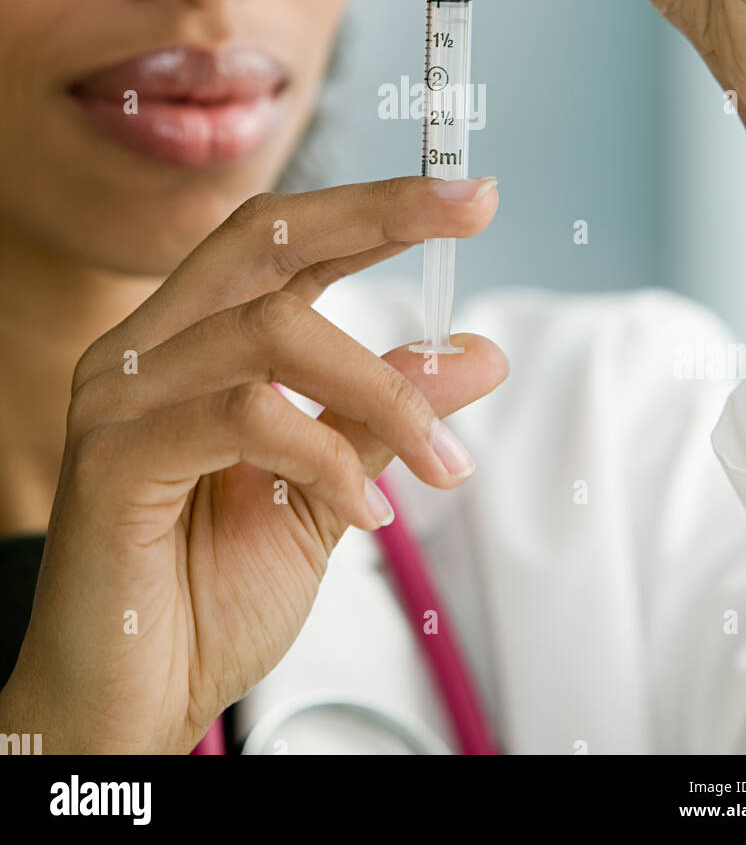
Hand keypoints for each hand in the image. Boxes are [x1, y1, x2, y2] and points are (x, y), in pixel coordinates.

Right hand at [1, 176, 505, 753]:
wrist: (132, 702)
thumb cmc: (211, 595)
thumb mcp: (329, 488)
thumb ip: (387, 416)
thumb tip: (478, 353)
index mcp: (192, 343)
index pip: (281, 242)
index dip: (373, 207)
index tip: (466, 194)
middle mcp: (148, 350)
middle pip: (263, 239)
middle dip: (377, 213)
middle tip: (472, 206)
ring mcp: (123, 397)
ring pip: (272, 329)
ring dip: (382, 390)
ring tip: (440, 466)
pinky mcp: (114, 457)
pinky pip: (245, 415)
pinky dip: (326, 454)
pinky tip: (366, 511)